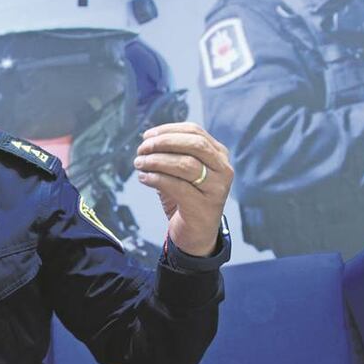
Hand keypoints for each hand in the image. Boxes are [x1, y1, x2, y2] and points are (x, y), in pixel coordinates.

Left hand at [134, 122, 233, 255]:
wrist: (196, 234)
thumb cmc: (186, 198)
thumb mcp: (183, 171)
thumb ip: (172, 153)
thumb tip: (148, 140)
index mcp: (219, 154)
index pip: (195, 131)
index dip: (168, 130)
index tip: (147, 135)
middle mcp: (223, 169)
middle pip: (194, 144)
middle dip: (164, 143)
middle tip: (142, 149)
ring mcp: (217, 189)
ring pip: (185, 164)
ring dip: (157, 161)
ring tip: (139, 163)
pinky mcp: (204, 207)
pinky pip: (177, 186)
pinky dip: (157, 179)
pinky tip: (144, 178)